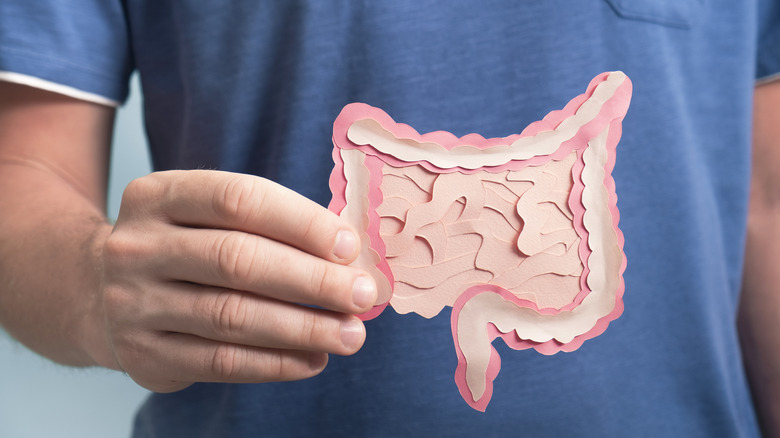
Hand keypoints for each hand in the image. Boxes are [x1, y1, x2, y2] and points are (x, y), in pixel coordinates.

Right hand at [91, 170, 376, 391]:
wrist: (93, 290)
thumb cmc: (181, 245)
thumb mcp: (204, 216)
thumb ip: (266, 225)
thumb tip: (349, 255)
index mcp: (160, 195)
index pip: (240, 199)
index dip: (301, 222)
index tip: (349, 246)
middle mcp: (138, 245)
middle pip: (238, 259)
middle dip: (311, 280)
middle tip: (362, 295)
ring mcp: (133, 302)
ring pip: (231, 316)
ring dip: (302, 327)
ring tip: (350, 334)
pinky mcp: (142, 353)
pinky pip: (219, 362)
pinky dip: (274, 363)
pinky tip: (312, 359)